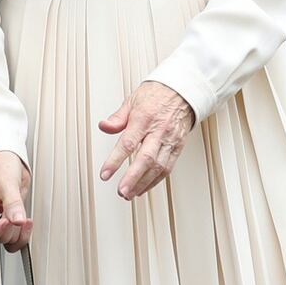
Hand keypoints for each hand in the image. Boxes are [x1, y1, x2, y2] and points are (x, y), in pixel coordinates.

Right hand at [0, 150, 31, 251]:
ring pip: (4, 241)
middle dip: (8, 229)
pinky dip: (22, 234)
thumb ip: (12, 202)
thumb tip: (18, 220)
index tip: (6, 222)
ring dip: (17, 233)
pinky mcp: (7, 220)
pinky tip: (27, 222)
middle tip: (16, 214)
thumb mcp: (6, 180)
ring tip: (24, 217)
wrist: (7, 158)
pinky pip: (13, 237)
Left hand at [99, 82, 193, 200]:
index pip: (128, 143)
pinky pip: (168, 167)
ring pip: (158, 166)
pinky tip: (144, 187)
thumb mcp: (132, 100)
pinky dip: (155, 181)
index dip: (115, 160)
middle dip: (132, 178)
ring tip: (129, 194)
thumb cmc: (156, 95)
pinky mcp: (178, 146)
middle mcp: (158, 130)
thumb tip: (103, 127)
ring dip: (143, 183)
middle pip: (145, 158)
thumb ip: (118, 118)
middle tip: (121, 191)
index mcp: (144, 117)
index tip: (105, 173)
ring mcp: (170, 139)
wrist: (182, 91)